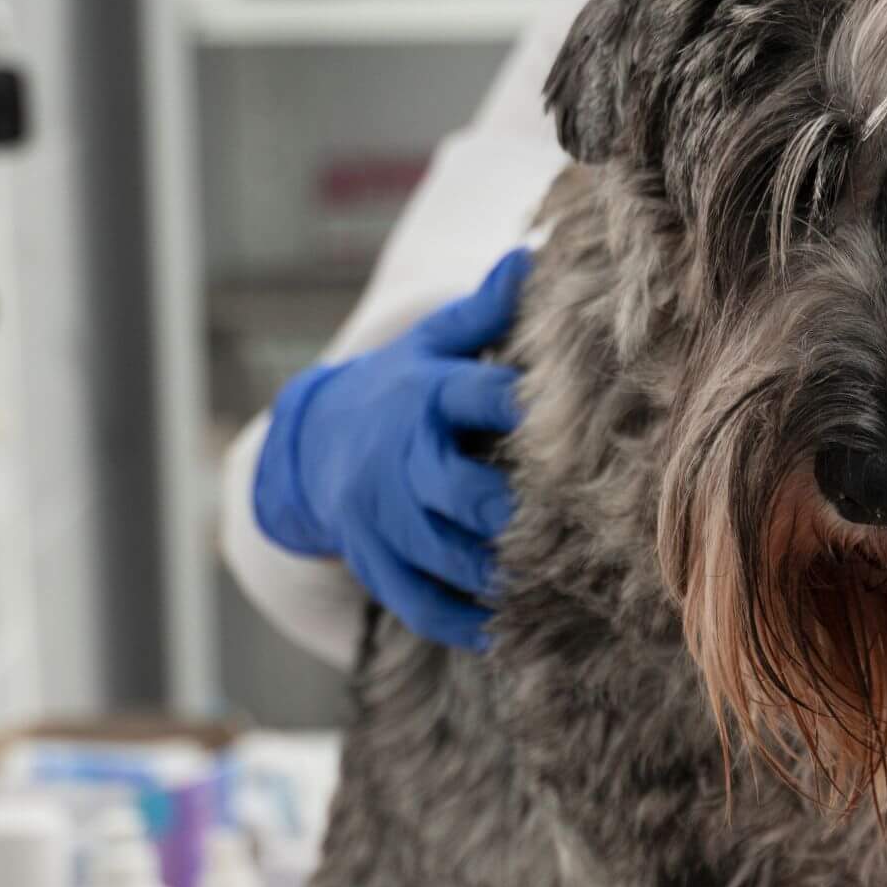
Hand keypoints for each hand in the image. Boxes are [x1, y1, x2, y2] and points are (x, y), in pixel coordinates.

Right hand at [253, 249, 529, 649]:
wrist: (311, 441)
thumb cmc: (399, 386)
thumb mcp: (432, 345)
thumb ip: (482, 312)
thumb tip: (530, 253)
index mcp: (424, 398)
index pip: (474, 397)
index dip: (520, 408)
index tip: (575, 425)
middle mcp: (399, 459)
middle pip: (455, 490)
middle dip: (506, 510)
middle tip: (565, 527)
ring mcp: (381, 516)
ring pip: (440, 553)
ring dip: (494, 573)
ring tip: (547, 584)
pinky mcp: (373, 560)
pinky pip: (415, 601)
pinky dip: (456, 622)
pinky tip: (499, 632)